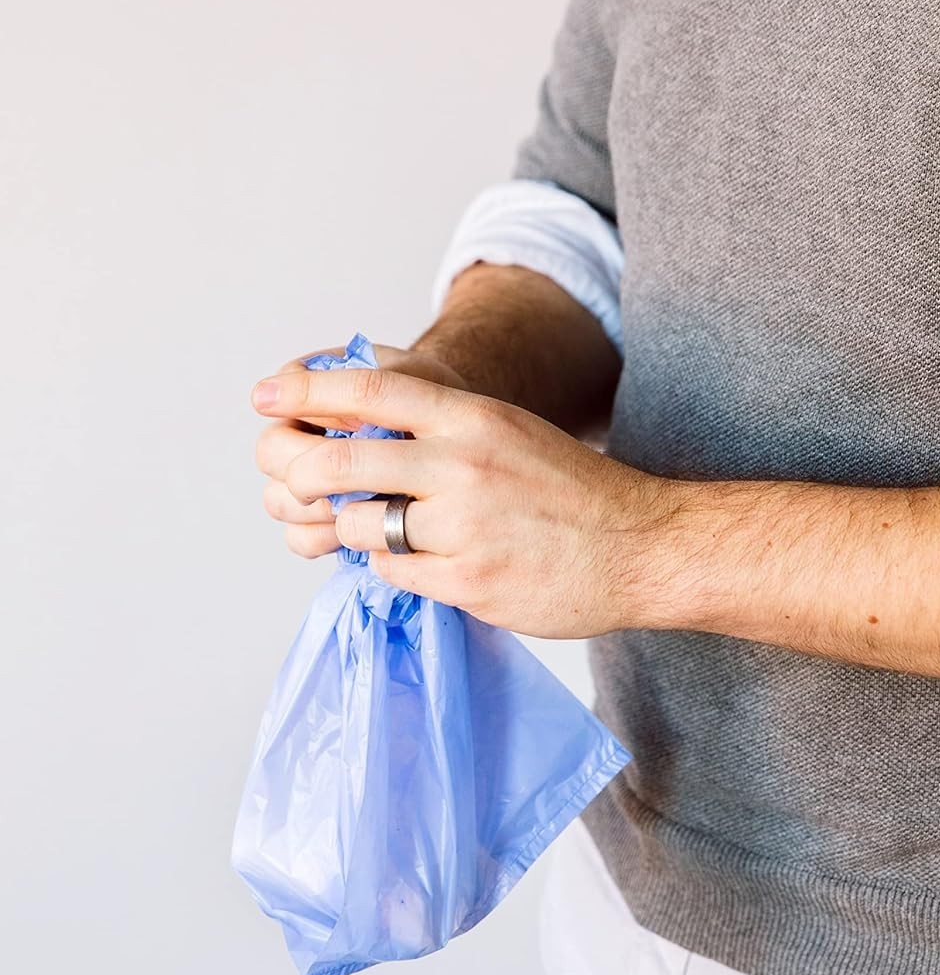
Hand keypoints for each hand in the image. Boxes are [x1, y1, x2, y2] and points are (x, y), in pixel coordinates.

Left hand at [251, 356, 665, 637]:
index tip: (264, 397)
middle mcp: (462, 465)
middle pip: (340, 462)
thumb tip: (358, 425)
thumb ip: (440, 425)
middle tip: (291, 481)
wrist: (641, 547)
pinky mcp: (468, 583)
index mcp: (471, 417)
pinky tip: (428, 560)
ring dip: (355, 529)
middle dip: (299, 473)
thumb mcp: (506, 431)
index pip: (369, 391)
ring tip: (380, 527)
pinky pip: (394, 572)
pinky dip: (396, 565)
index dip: (305, 391)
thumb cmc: (570, 489)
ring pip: (360, 525)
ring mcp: (463, 527)